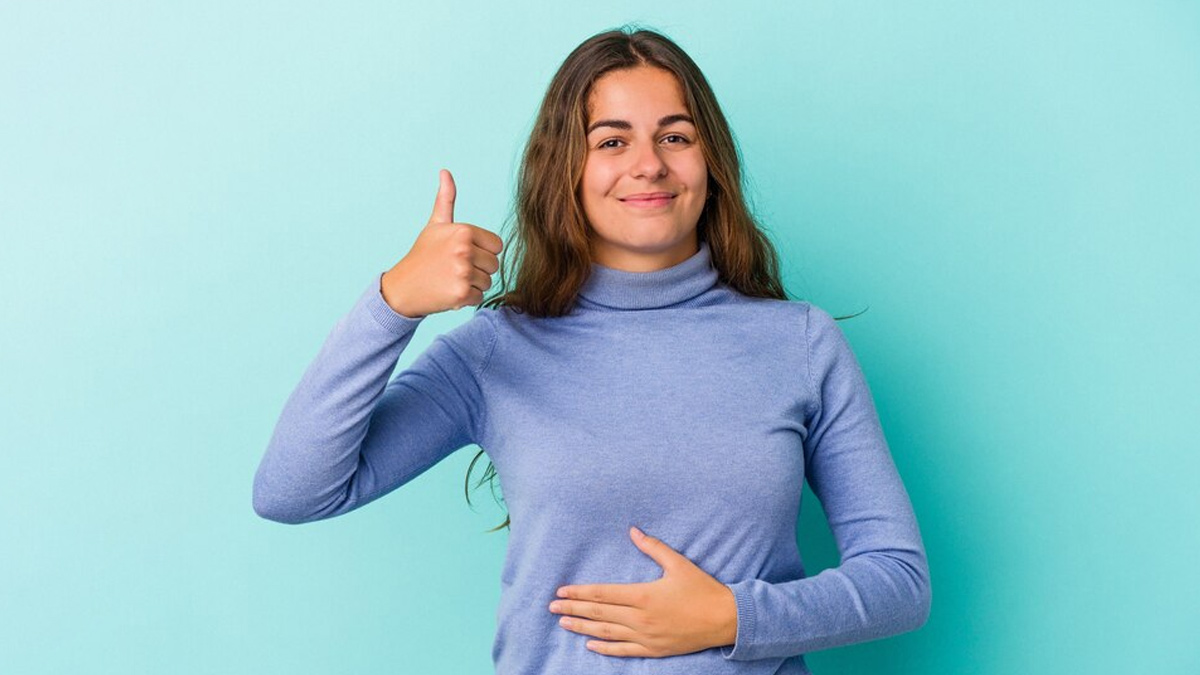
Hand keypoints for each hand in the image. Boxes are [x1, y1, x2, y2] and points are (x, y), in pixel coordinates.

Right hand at [380, 168, 503, 317]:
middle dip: (477, 269)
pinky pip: (480, 297)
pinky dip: (467, 299)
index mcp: (463, 231)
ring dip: (473, 284)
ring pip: (488, 282)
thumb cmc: (423, 255)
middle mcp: (464, 250)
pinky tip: (449, 292)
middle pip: (494, 265)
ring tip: (450, 279)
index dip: (482, 251)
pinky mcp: (461, 293)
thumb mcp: (435, 225)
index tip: (462, 253)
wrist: (403, 287)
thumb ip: (446, 199)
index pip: (496, 246)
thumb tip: (445, 171)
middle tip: (453, 268)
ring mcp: (463, 272)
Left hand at [548, 526, 738, 657]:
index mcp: (643, 595)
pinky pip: (624, 650)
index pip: (603, 594)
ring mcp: (646, 637)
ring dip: (582, 628)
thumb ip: (653, 547)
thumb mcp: (678, 563)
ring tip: (563, 623)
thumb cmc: (702, 589)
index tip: (561, 591)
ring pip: (607, 633)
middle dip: (573, 609)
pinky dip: (605, 648)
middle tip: (551, 607)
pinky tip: (590, 644)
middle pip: (599, 614)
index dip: (580, 593)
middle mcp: (641, 618)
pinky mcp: (654, 649)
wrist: (725, 619)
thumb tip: (633, 530)